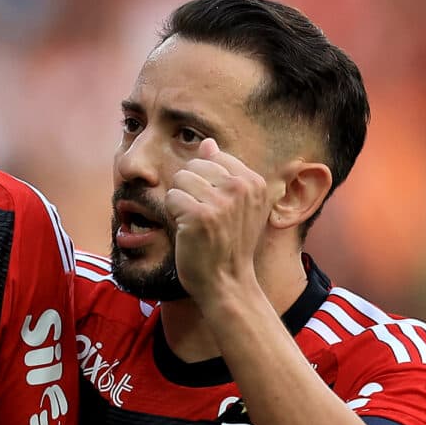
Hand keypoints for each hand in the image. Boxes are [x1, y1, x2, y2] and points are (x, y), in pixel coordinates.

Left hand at [159, 137, 270, 300]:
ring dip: (180, 202)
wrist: (227, 282)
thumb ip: (224, 171)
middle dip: (190, 190)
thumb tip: (207, 142)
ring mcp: (221, 201)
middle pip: (193, 165)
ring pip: (179, 179)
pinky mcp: (200, 216)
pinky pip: (171, 197)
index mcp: (254, 181)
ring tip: (195, 224)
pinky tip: (187, 231)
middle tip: (204, 218)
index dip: (205, 182)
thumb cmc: (228, 244)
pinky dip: (173, 215)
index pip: (212, 156)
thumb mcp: (236, 205)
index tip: (216, 208)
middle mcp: (241, 188)